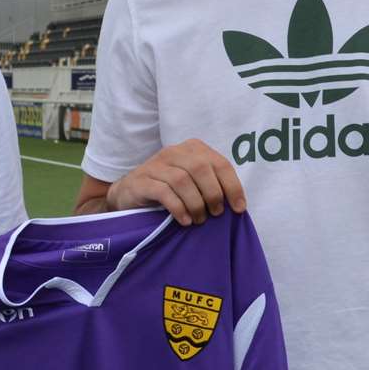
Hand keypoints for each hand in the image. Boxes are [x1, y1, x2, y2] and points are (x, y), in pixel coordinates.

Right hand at [107, 139, 245, 225]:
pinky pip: (163, 192)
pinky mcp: (141, 180)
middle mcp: (174, 151)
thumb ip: (211, 184)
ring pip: (182, 180)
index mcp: (192, 148)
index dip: (232, 186)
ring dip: (195, 203)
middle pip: (201, 168)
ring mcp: (155, 165)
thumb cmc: (168, 190)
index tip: (239, 208)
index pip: (220, 163)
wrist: (129, 194)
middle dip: (213, 194)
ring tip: (199, 219)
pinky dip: (178, 208)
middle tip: (215, 214)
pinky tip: (184, 220)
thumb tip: (237, 204)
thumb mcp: (193, 182)